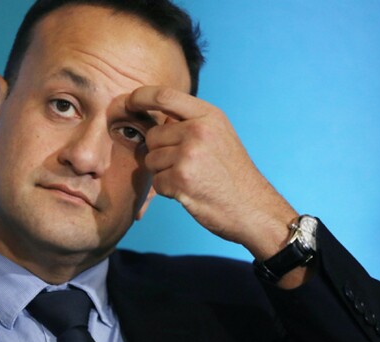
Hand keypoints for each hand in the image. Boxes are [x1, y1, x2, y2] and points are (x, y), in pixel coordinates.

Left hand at [127, 86, 297, 261]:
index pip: (164, 96)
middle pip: (152, 136)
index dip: (141, 96)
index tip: (129, 101)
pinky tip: (189, 191)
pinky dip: (168, 190)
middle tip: (184, 165)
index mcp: (208, 116)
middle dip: (159, 152)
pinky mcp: (181, 179)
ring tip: (190, 178)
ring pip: (151, 160)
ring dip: (163, 173)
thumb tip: (155, 117)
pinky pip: (157, 182)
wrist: (251, 207)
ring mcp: (189, 155)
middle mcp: (198, 131)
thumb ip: (190, 123)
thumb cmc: (231, 173)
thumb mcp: (218, 135)